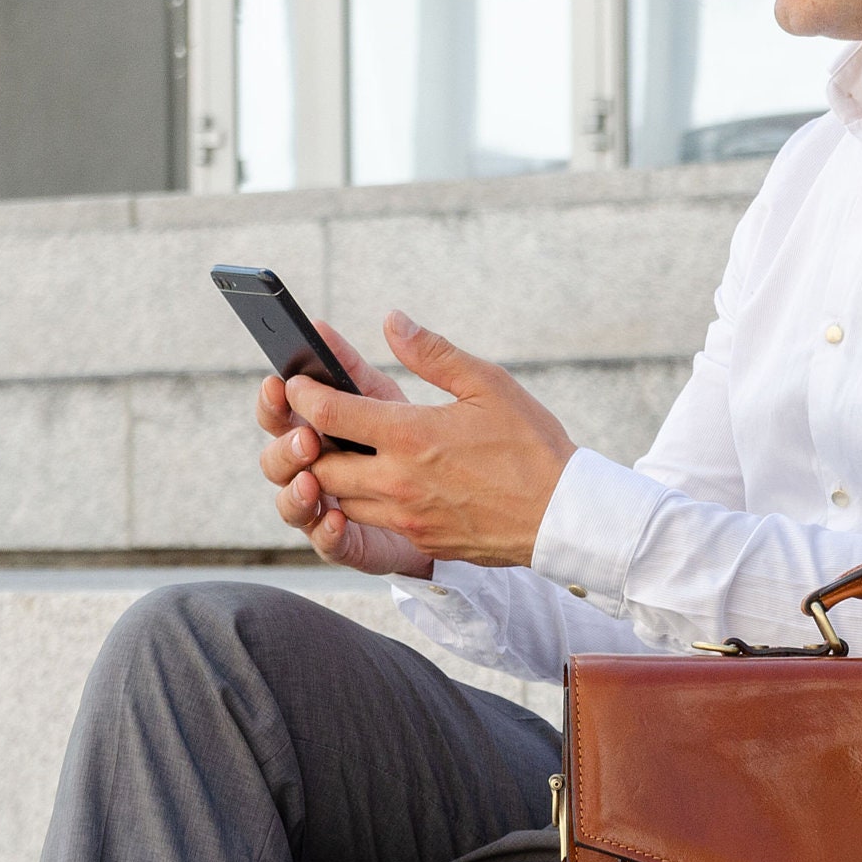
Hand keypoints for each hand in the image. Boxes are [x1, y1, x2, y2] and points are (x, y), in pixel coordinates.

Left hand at [265, 313, 577, 569]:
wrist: (564, 515)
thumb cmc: (532, 446)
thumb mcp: (488, 385)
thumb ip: (433, 353)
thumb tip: (392, 321)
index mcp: (410, 435)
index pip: (329, 412)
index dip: (303, 394)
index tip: (298, 382)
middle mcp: (398, 480)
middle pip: (320, 464)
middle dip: (308, 443)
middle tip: (313, 424)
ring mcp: (408, 515)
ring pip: (340, 499)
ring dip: (332, 477)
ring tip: (344, 453)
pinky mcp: (422, 540)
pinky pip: (375, 523)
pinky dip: (365, 503)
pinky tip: (382, 484)